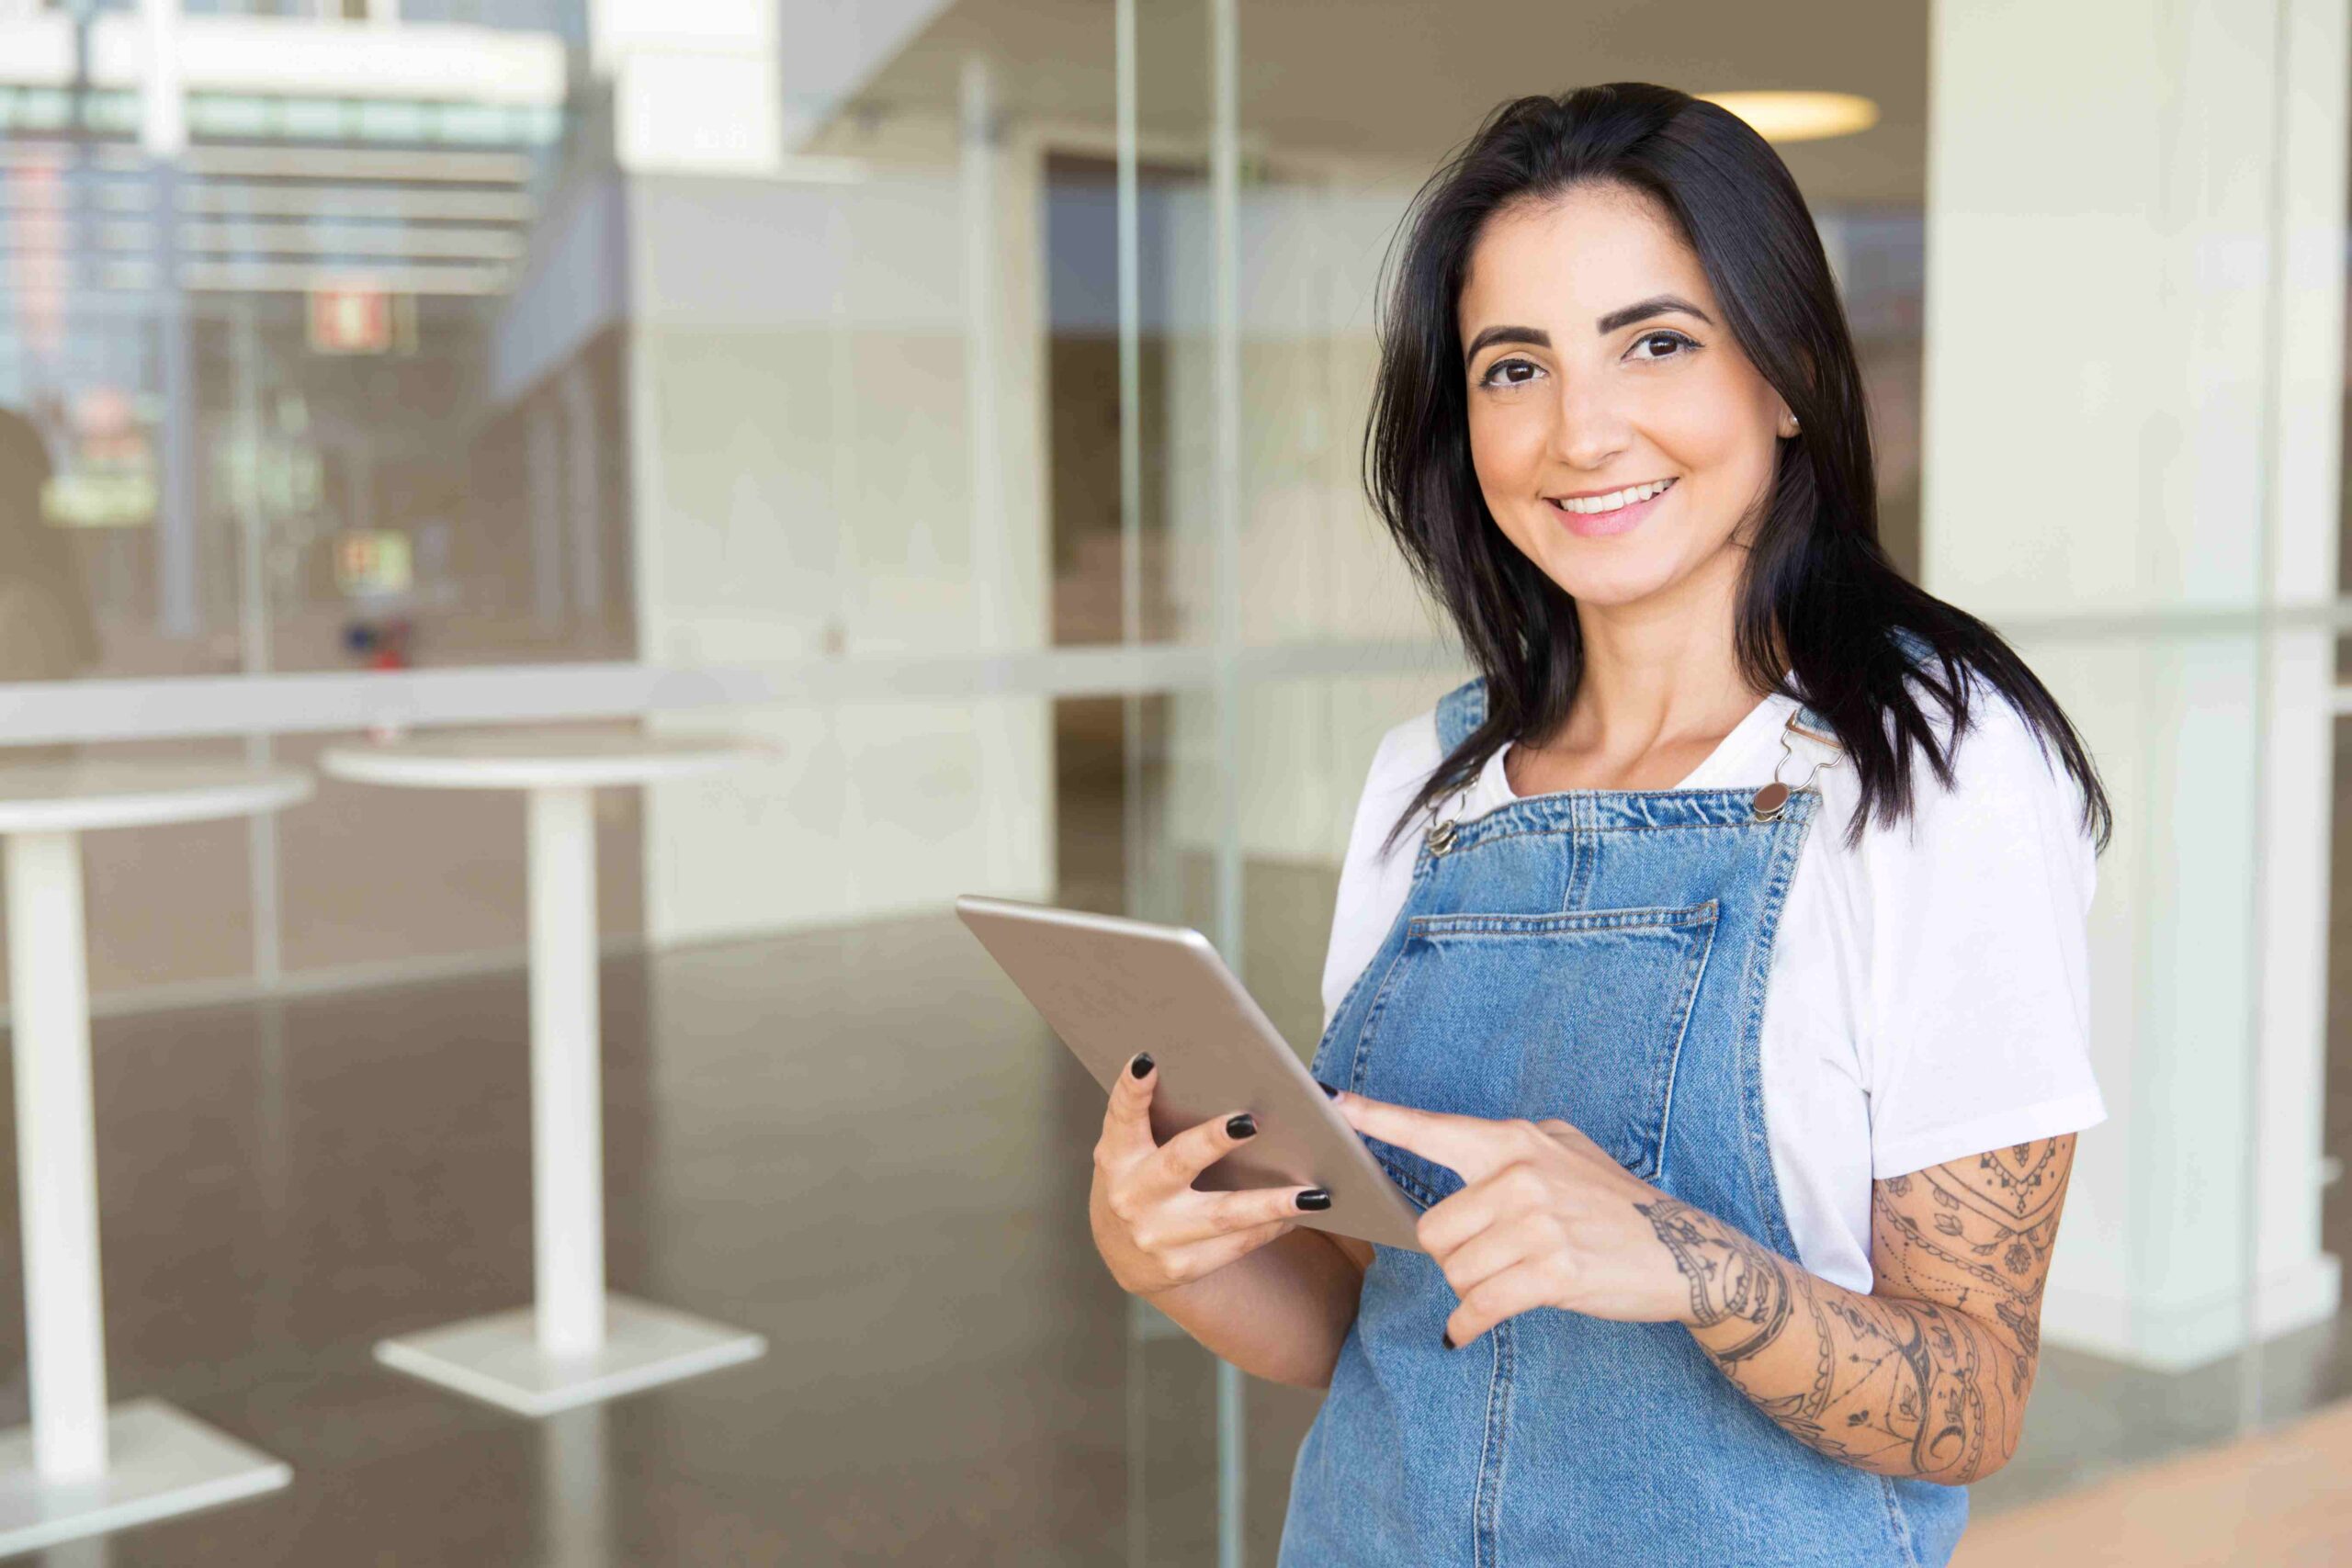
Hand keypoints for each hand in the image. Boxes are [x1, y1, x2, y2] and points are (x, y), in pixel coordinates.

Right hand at [1089, 1053, 1331, 1298]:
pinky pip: (1237, 1244)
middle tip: (1251, 1122)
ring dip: (1271, 1203)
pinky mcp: (1182, 1266)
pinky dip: (1271, 1226)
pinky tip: (1300, 1212)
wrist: (1122, 1254)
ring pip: (1223, 1216)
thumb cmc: (1138, 1181)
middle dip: (1212, 1141)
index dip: (1131, 1091)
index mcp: (1117, 1157)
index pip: (1122, 1118)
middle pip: (1178, 1163)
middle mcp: (1132, 1197)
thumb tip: (1218, 1075)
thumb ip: (1152, 1118)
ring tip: (1316, 1193)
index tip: (1147, 1062)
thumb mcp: (1130, 1149)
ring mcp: (1157, 1236)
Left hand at [1333, 1090, 1695, 1345]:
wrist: (1686, 1252)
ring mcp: (1538, 1223)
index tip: (1334, 1105)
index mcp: (1515, 1142)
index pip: (1434, 1129)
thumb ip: (1511, 1148)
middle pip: (1432, 1231)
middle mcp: (1521, 1175)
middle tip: (1490, 1262)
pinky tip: (1468, 1330)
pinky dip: (1466, 1326)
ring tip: (1506, 1284)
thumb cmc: (1615, 1206)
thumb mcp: (1567, 1152)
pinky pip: (1478, 1306)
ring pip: (1454, 1272)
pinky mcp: (1553, 1272)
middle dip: (1452, 1258)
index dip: (1378, 1118)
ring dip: (1470, 1291)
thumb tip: (1454, 1141)